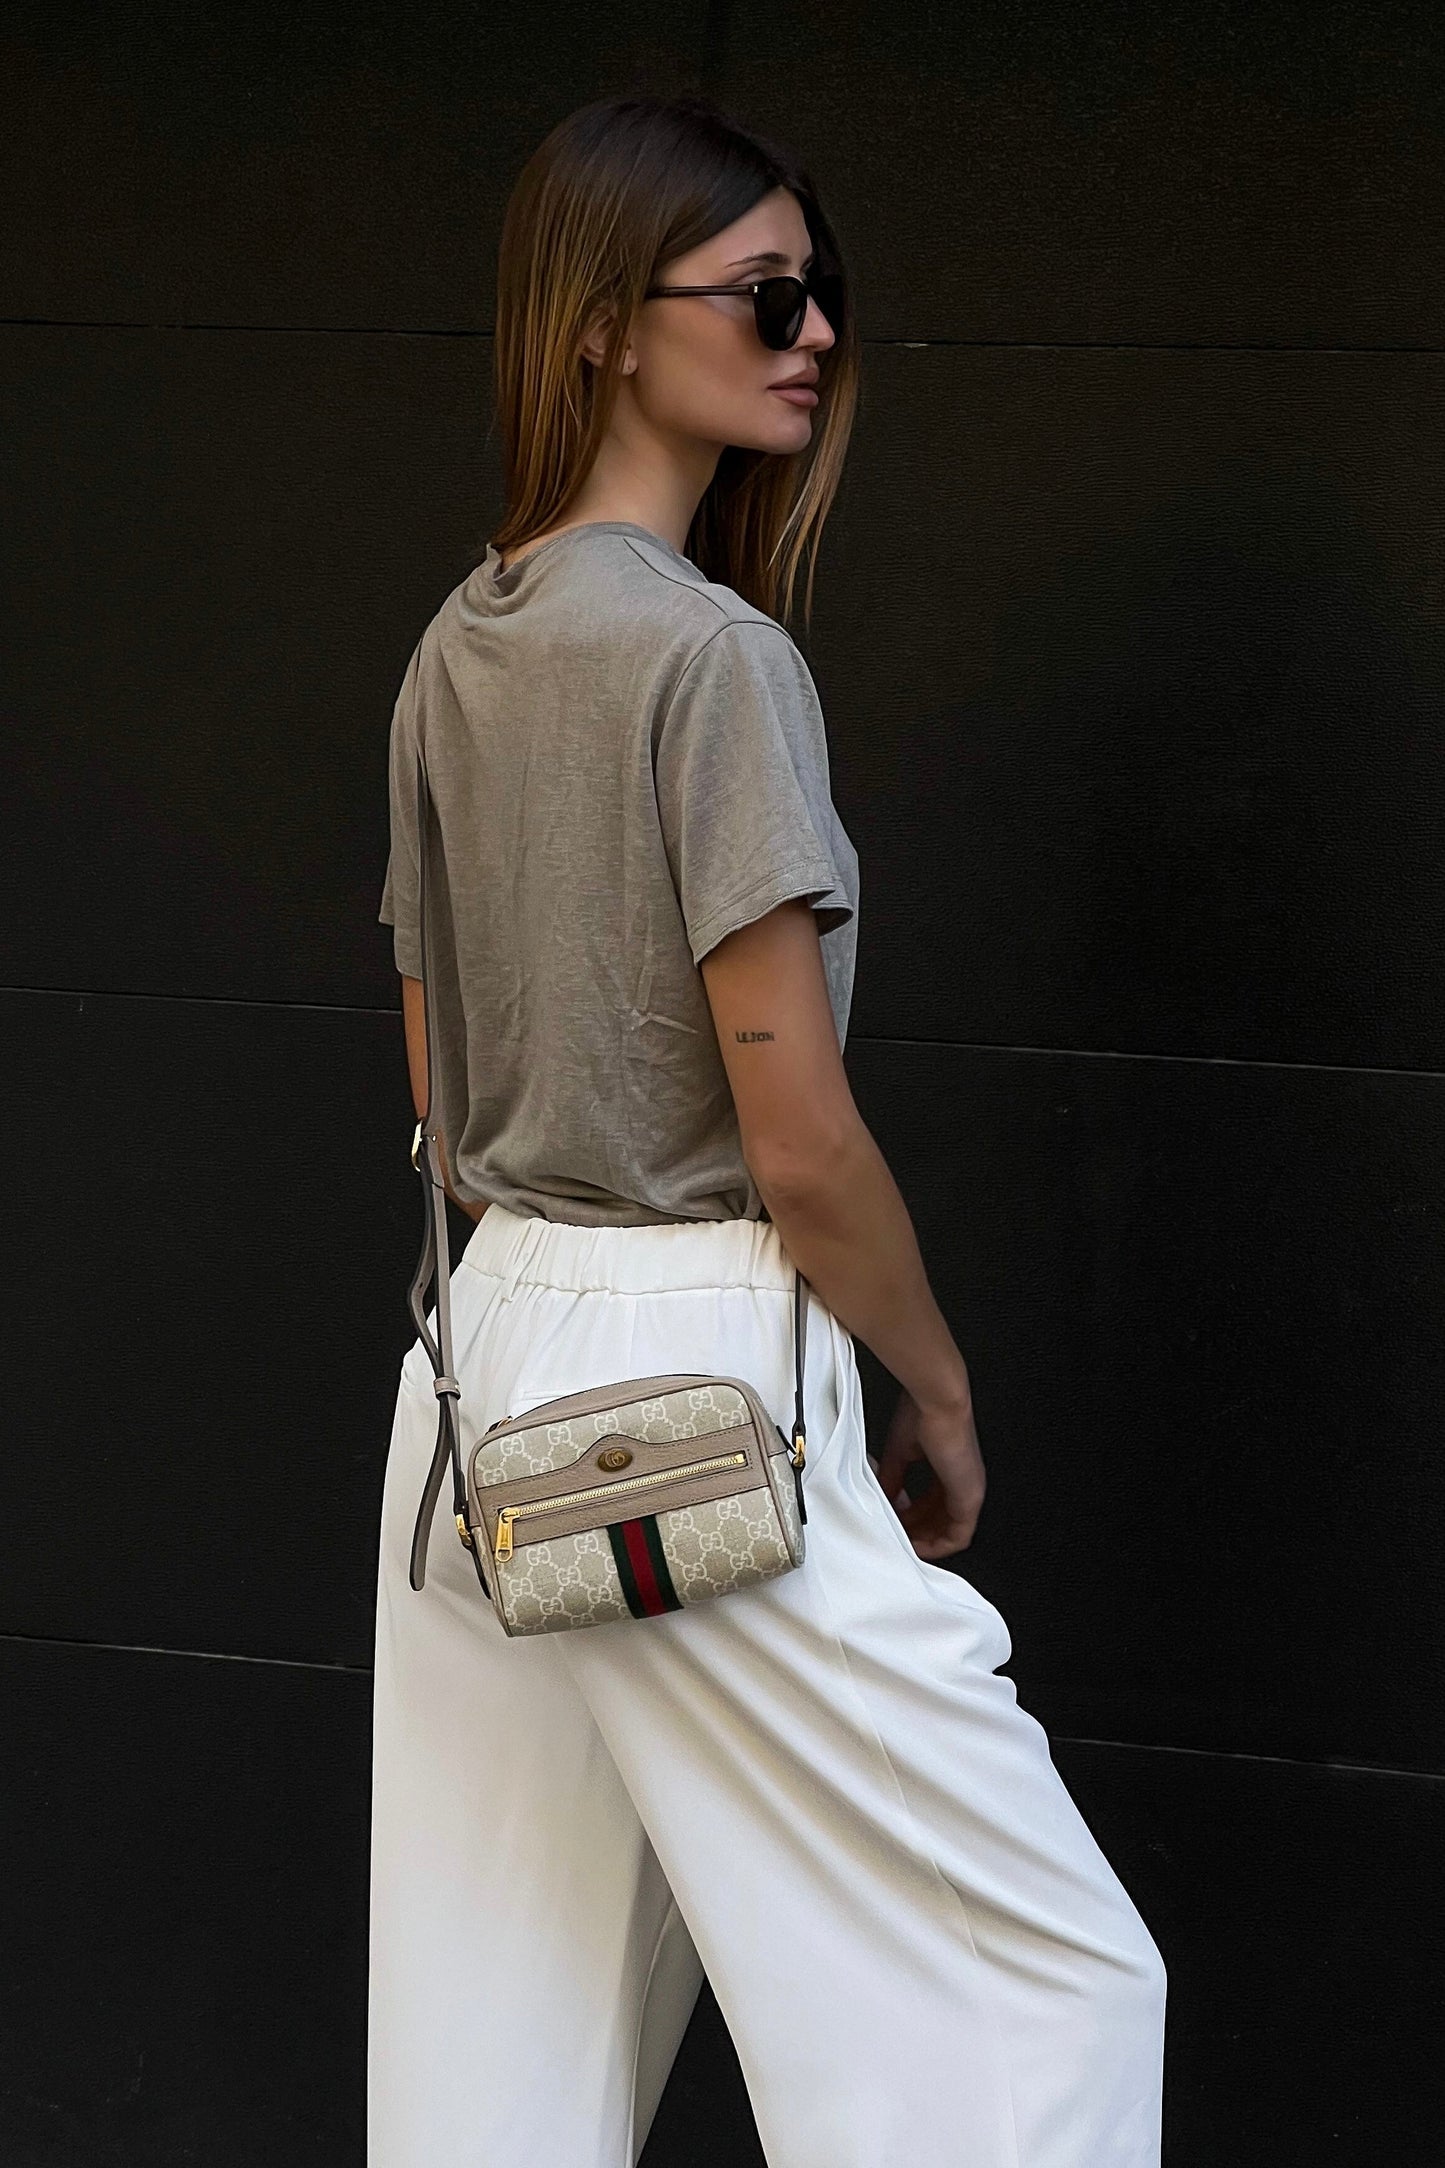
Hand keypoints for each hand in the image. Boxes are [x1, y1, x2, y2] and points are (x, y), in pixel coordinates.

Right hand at [870, 1387, 985, 1559]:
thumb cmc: (922, 1413)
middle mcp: (962, 1481)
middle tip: (894, 1538)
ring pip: (949, 1532)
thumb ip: (893, 1480)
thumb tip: (884, 1498)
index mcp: (949, 1469)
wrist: (936, 1401)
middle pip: (940, 1520)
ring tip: (902, 1546)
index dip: (911, 1516)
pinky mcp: (970, 1498)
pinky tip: (919, 1548)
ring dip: (925, 1542)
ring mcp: (969, 1491)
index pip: (931, 1502)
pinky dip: (938, 1546)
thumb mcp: (900, 1453)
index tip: (893, 1522)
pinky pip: (958, 1536)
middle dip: (915, 1531)